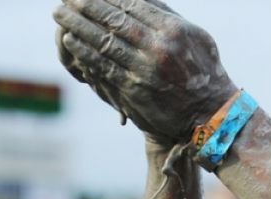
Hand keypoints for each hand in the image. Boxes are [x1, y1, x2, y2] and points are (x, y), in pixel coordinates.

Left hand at [53, 0, 238, 141]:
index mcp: (172, 30)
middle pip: (113, 20)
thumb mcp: (196, 37)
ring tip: (60, 14)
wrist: (210, 115)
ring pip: (104, 42)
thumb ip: (169, 16)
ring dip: (77, 26)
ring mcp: (144, 70)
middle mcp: (157, 47)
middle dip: (86, 5)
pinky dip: (85, 52)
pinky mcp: (133, 90)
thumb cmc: (204, 72)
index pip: (131, 5)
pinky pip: (103, 67)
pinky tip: (71, 40)